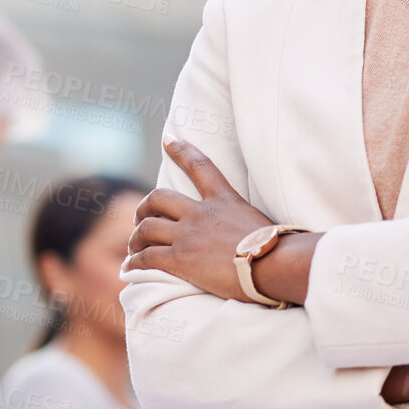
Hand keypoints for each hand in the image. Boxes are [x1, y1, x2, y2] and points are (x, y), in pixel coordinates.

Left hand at [122, 139, 296, 301]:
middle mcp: (201, 213)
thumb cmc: (278, 249)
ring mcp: (189, 235)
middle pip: (158, 198)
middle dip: (143, 207)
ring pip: (146, 228)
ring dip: (136, 239)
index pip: (200, 166)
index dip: (181, 151)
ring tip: (135, 249)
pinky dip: (135, 262)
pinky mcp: (181, 259)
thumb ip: (246, 222)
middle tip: (140, 219)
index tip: (168, 139)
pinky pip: (147, 257)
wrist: (275, 264)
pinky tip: (130, 269)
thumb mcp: (261, 222)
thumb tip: (257, 234)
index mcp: (223, 200)